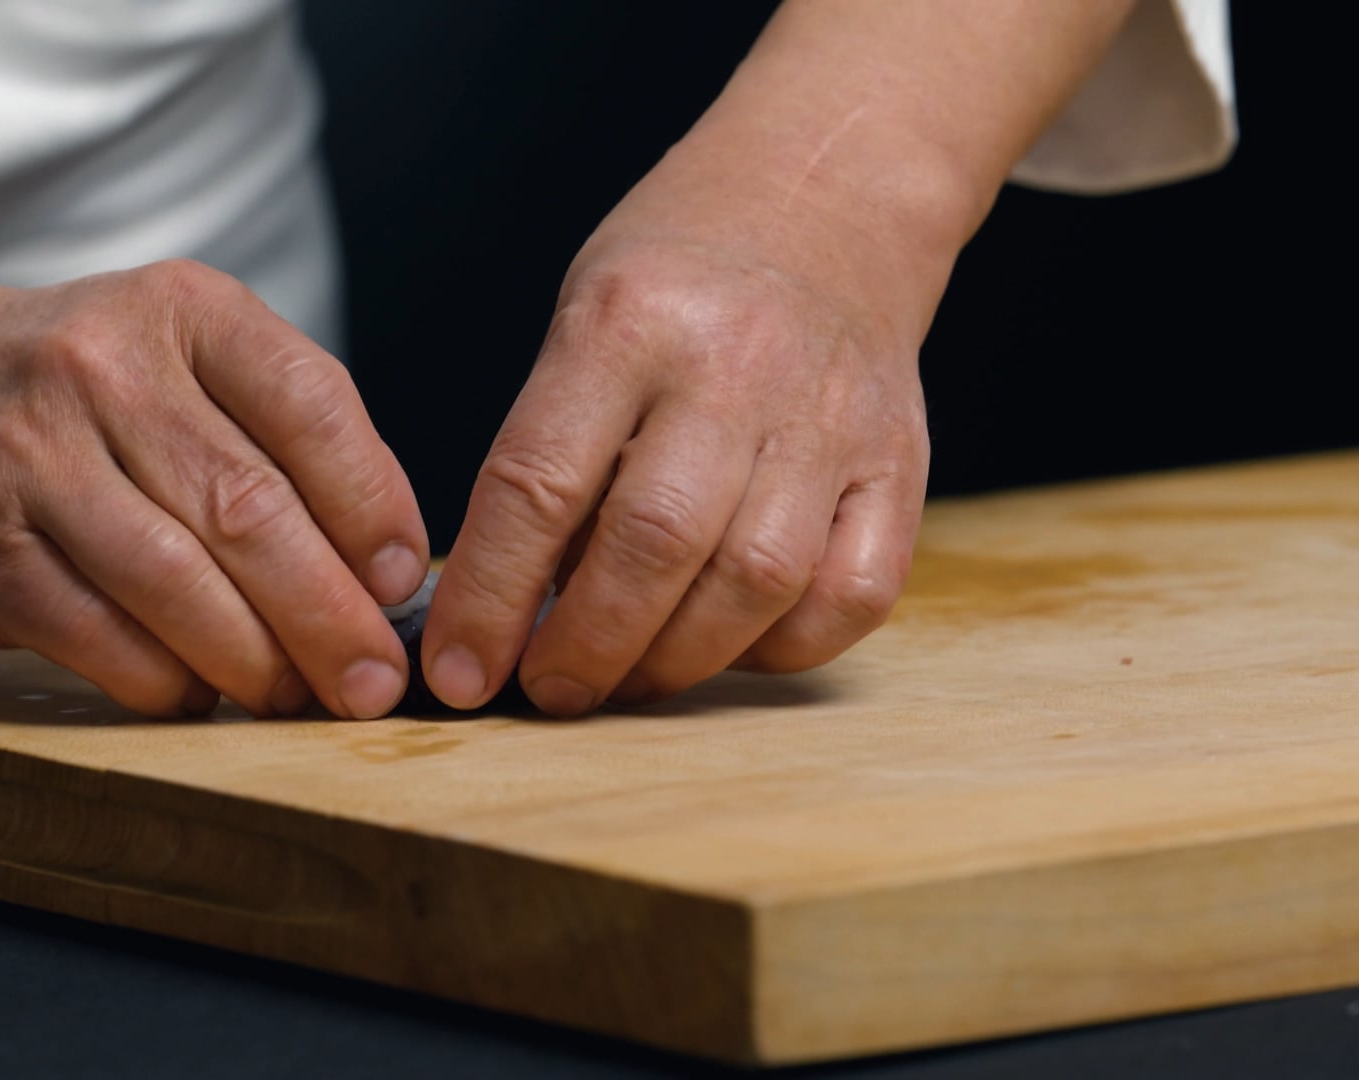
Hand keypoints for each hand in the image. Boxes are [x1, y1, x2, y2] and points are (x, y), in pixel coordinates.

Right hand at [0, 261, 428, 717]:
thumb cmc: (75, 389)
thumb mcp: (183, 355)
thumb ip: (282, 435)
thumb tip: (388, 569)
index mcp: (183, 310)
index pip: (311, 406)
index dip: (374, 508)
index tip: (403, 584)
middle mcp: (103, 368)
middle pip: (249, 510)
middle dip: (328, 614)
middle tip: (371, 679)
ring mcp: (31, 457)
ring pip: (177, 584)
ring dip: (254, 661)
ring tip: (295, 695)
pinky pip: (101, 638)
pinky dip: (167, 682)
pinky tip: (199, 694)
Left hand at [423, 223, 930, 714]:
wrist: (829, 197)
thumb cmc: (678, 276)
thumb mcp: (581, 320)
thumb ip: (552, 453)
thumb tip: (512, 610)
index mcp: (626, 321)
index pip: (539, 483)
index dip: (490, 596)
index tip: (459, 670)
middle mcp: (734, 367)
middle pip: (654, 545)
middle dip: (586, 648)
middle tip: (551, 689)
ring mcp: (829, 418)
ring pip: (755, 583)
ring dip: (677, 661)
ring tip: (629, 678)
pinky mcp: (899, 462)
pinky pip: (851, 595)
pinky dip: (784, 646)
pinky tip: (733, 643)